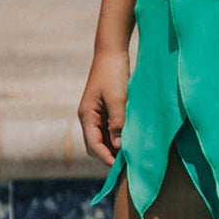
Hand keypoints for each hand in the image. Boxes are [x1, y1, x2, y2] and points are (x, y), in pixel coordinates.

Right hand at [77, 50, 129, 166]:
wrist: (112, 51)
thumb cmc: (114, 73)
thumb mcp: (117, 99)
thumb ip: (117, 122)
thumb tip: (117, 146)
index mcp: (87, 115)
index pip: (93, 145)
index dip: (106, 158)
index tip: (121, 167)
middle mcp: (88, 116)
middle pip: (96, 144)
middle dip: (109, 155)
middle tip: (128, 163)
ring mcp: (96, 112)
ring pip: (103, 137)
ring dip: (114, 145)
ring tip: (131, 153)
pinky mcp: (104, 108)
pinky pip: (109, 128)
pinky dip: (117, 135)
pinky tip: (130, 138)